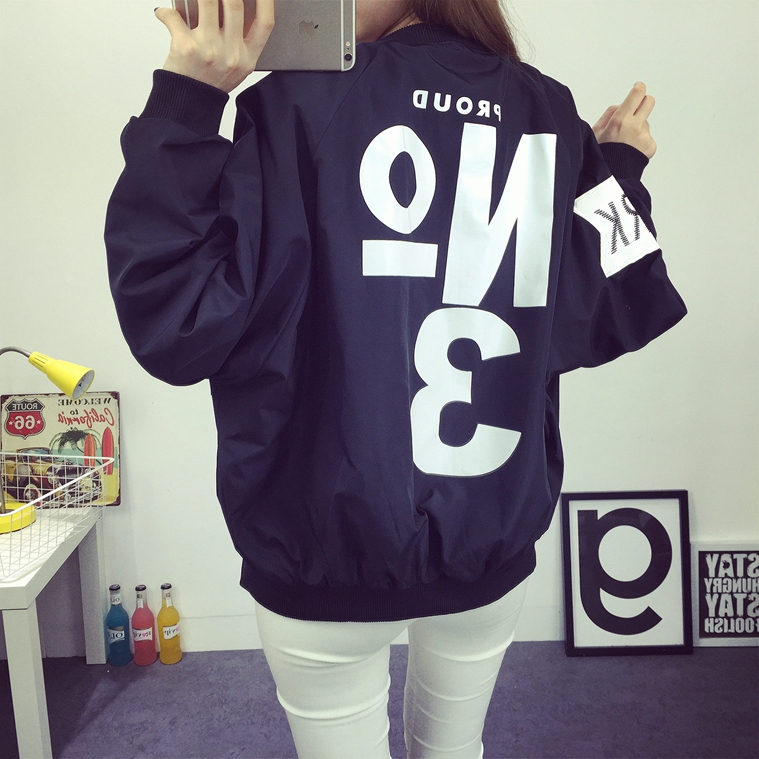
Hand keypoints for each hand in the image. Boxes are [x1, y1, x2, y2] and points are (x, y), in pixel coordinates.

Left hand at [156, 0, 273, 92]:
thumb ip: (241, 40)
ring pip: (207, 2)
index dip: (266, 0)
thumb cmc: (211, 83)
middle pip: (235, 4)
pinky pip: (173, 16)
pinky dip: (165, 12)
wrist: (189, 105)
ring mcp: (209, 50)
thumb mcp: (237, 67)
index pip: (265, 23)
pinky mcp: (186, 47)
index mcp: (247, 58)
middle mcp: (231, 54)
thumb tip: (233, 5)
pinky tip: (164, 14)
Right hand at [592, 82, 656, 158]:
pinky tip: (631, 150)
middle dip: (643, 102)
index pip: (637, 94)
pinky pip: (647, 137)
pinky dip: (641, 142)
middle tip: (637, 108)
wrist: (611, 176)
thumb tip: (620, 106)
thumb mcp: (596, 132)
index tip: (637, 88)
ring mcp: (645, 136)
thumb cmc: (601, 155)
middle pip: (649, 101)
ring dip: (638, 128)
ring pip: (645, 123)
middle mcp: (635, 126)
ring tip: (625, 142)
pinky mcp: (651, 146)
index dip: (638, 89)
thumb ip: (609, 114)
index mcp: (620, 120)